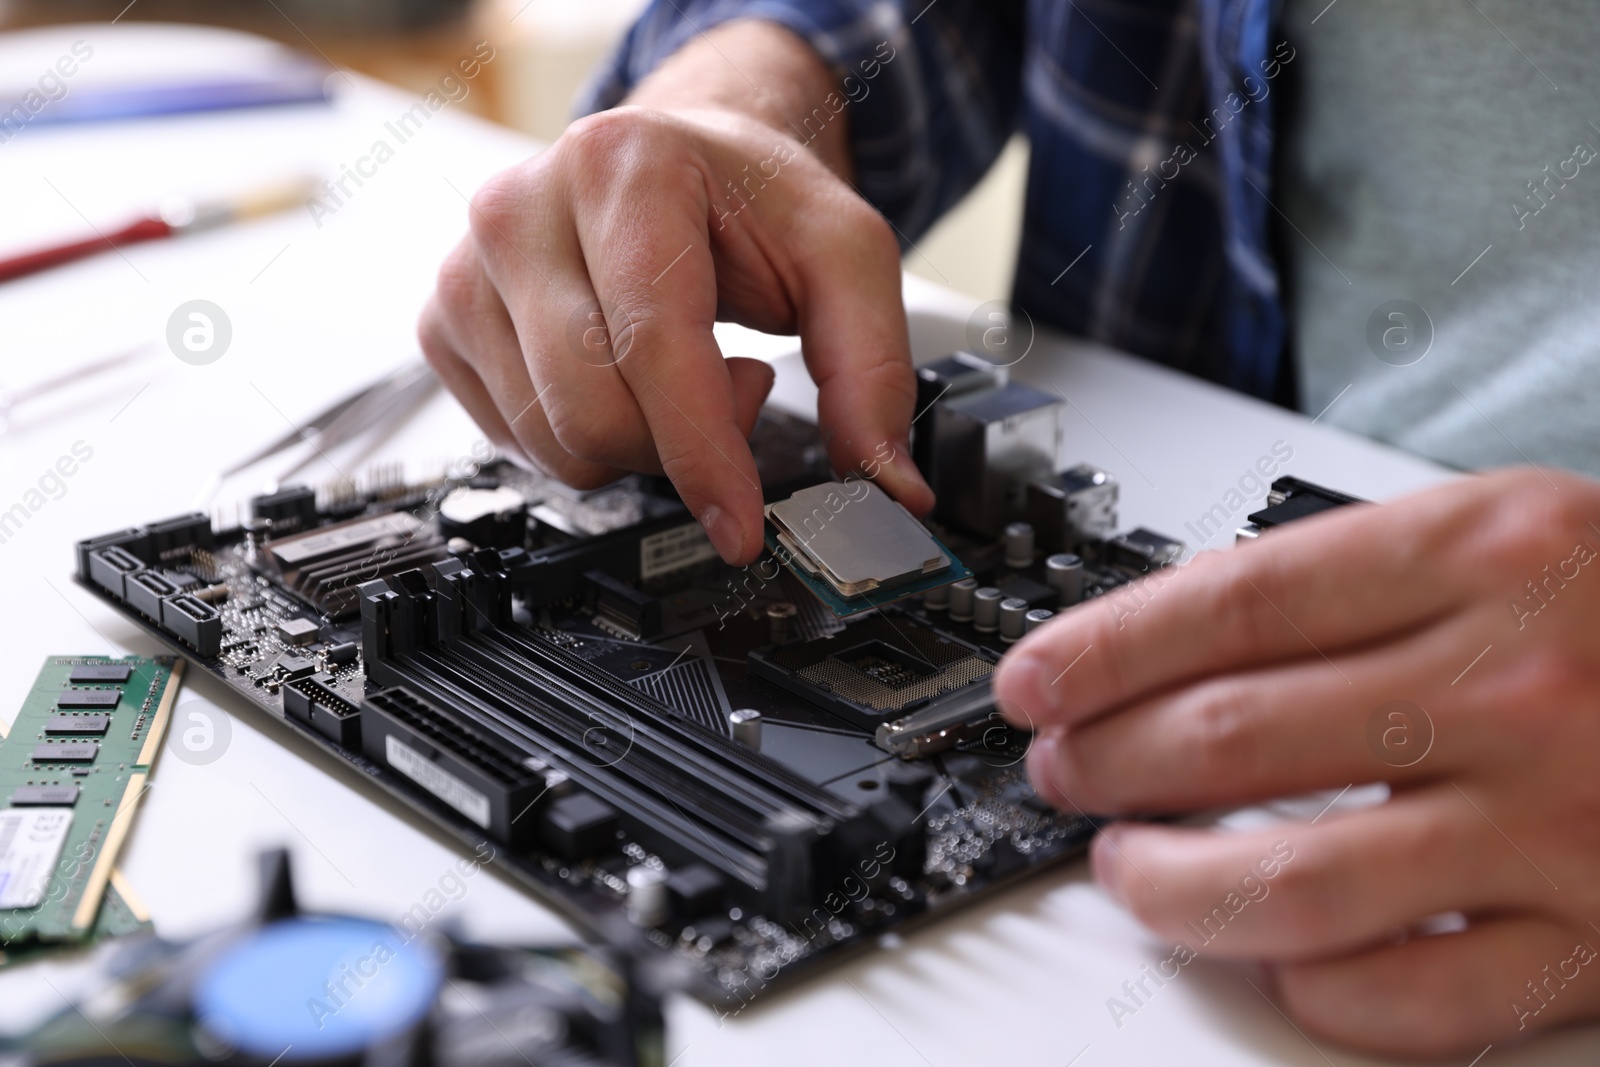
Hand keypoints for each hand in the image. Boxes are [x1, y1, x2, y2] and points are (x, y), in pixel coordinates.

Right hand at [418, 83, 930, 564]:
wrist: (674, 158)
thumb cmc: (744, 200)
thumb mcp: (842, 256)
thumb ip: (874, 370)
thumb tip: (889, 484)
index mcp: (620, 167)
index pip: (654, 346)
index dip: (704, 454)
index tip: (740, 528)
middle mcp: (521, 209)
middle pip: (592, 414)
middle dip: (680, 444)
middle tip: (734, 386)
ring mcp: (467, 268)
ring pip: (552, 443)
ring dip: (637, 444)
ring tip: (678, 373)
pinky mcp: (444, 321)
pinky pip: (515, 444)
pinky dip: (583, 440)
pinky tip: (617, 381)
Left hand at [994, 467, 1599, 1057]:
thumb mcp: (1517, 536)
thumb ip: (1360, 579)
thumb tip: (1175, 642)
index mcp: (1487, 554)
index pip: (1230, 603)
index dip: (1103, 650)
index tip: (1034, 682)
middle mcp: (1517, 682)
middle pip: (1233, 736)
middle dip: (1108, 760)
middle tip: (1063, 771)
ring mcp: (1558, 819)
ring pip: (1293, 881)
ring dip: (1170, 883)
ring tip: (1124, 868)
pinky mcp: (1594, 935)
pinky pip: (1412, 994)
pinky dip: (1314, 987)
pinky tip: (1273, 960)